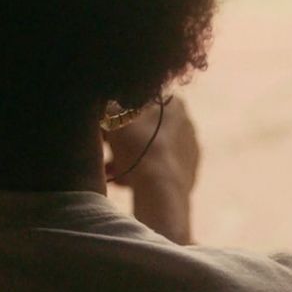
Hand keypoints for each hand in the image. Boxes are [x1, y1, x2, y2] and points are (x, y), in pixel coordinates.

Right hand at [104, 97, 198, 243]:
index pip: (139, 103)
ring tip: (108, 170)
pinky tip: (122, 183)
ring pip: (151, 150)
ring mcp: (189, 150)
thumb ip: (107, 108)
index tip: (102, 128)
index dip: (117, 115)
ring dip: (128, 158)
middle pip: (145, 128)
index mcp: (173, 104)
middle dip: (122, 139)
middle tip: (103, 151)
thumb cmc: (137, 147)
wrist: (161, 188)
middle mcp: (186, 123)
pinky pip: (159, 169)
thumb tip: (103, 108)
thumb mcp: (113, 119)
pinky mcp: (188, 173)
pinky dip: (142, 173)